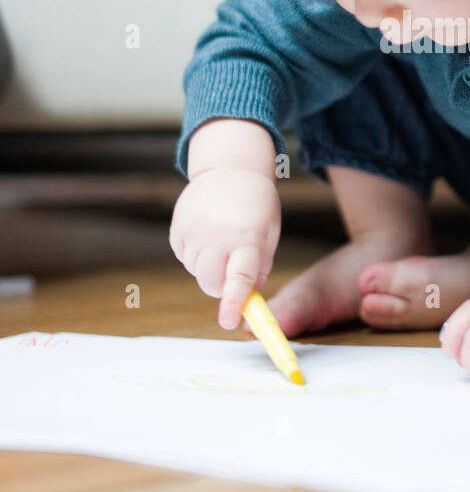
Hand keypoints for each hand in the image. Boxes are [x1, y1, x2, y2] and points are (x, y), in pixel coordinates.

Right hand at [169, 168, 281, 329]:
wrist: (229, 169)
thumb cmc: (256, 206)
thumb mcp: (269, 234)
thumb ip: (259, 268)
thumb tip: (245, 300)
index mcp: (248, 237)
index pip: (240, 276)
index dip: (233, 302)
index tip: (227, 322)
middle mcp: (218, 234)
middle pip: (211, 284)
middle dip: (222, 286)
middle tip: (233, 267)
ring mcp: (194, 231)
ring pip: (196, 273)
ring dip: (209, 267)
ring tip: (222, 240)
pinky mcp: (178, 229)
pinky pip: (184, 258)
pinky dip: (195, 254)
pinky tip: (207, 233)